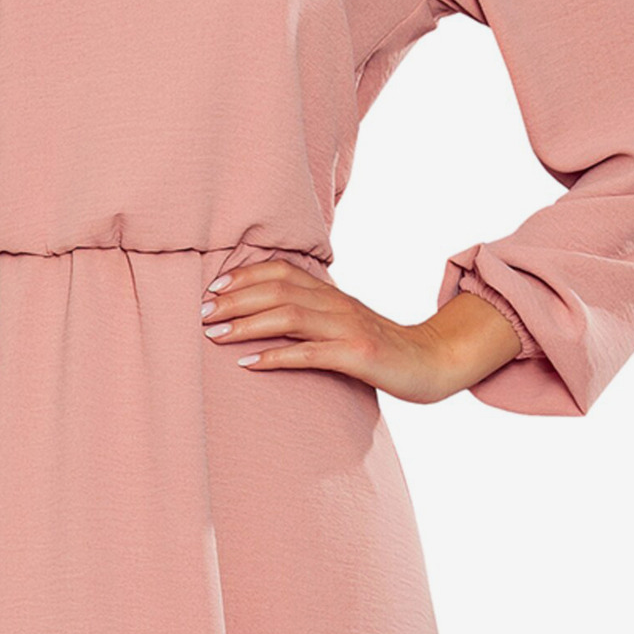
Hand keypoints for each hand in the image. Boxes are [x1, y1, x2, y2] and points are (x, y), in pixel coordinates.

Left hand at [198, 259, 521, 403]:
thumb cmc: (383, 348)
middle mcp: (337, 304)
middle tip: (200, 312)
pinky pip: (309, 354)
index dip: (246, 275)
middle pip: (278, 289)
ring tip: (212, 333)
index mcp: (332, 294)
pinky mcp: (357, 357)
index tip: (213, 287)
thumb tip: (269, 315)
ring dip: (245, 323)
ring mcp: (348, 329)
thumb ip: (314, 315)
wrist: (434, 363)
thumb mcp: (345, 323)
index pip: (283, 271)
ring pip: (288, 315)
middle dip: (234, 299)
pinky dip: (274, 356)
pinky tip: (246, 363)